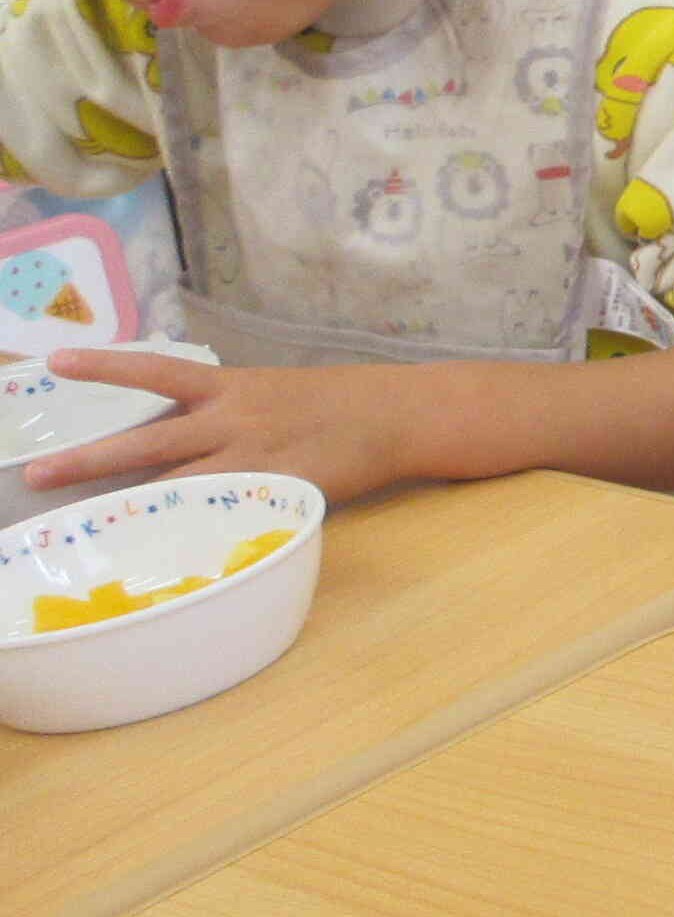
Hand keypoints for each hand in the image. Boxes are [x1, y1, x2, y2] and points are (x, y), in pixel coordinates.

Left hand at [24, 350, 434, 501]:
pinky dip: (194, 534)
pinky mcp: (278, 492)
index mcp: (230, 388)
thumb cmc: (333, 404)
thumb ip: (221, 411)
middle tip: (36, 474)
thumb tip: (171, 437)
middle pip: (148, 441)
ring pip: (177, 485)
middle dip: (90, 459)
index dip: (106, 366)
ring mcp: (254, 461)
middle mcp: (233, 421)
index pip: (157, 372)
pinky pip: (226, 516)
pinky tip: (161, 554)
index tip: (55, 361)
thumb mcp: (269, 392)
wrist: (394, 414)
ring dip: (125, 504)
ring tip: (79, 522)